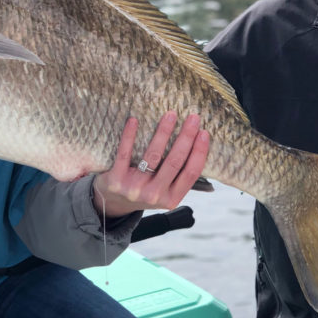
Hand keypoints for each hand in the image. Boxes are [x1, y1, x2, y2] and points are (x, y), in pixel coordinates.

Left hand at [93, 112, 209, 219]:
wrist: (113, 203)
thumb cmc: (145, 190)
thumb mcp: (165, 192)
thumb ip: (179, 177)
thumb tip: (200, 147)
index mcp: (171, 199)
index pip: (191, 173)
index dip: (199, 152)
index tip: (204, 132)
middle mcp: (154, 195)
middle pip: (174, 162)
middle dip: (186, 137)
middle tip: (193, 117)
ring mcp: (134, 188)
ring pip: (152, 156)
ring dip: (163, 132)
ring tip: (171, 115)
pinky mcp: (116, 180)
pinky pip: (124, 154)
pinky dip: (129, 136)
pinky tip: (134, 120)